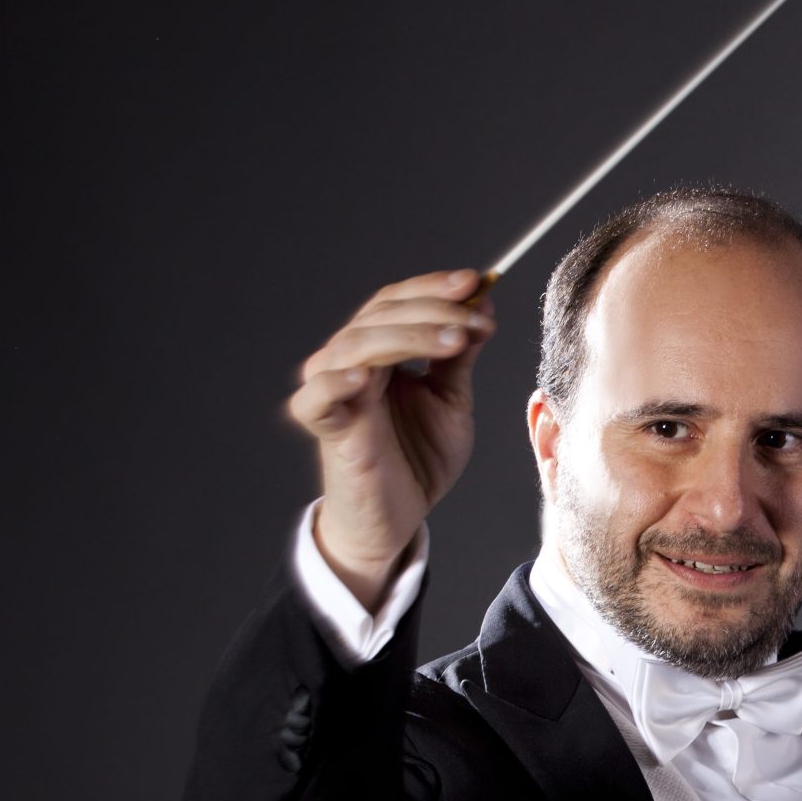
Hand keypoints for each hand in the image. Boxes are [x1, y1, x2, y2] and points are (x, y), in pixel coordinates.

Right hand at [286, 269, 494, 607]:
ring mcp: (333, 388)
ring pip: (358, 343)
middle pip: (381, 314)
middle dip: (434, 309)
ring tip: (455, 342)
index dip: (434, 287)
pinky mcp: (322, 424)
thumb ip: (459, 356)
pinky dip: (340, 380)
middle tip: (477, 318)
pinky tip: (369, 375)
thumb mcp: (451, 400)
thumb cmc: (419, 458)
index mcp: (379, 348)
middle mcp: (350, 359)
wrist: (400, 518)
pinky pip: (318, 394)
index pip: (399, 301)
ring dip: (409, 336)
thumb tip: (483, 306)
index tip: (477, 282)